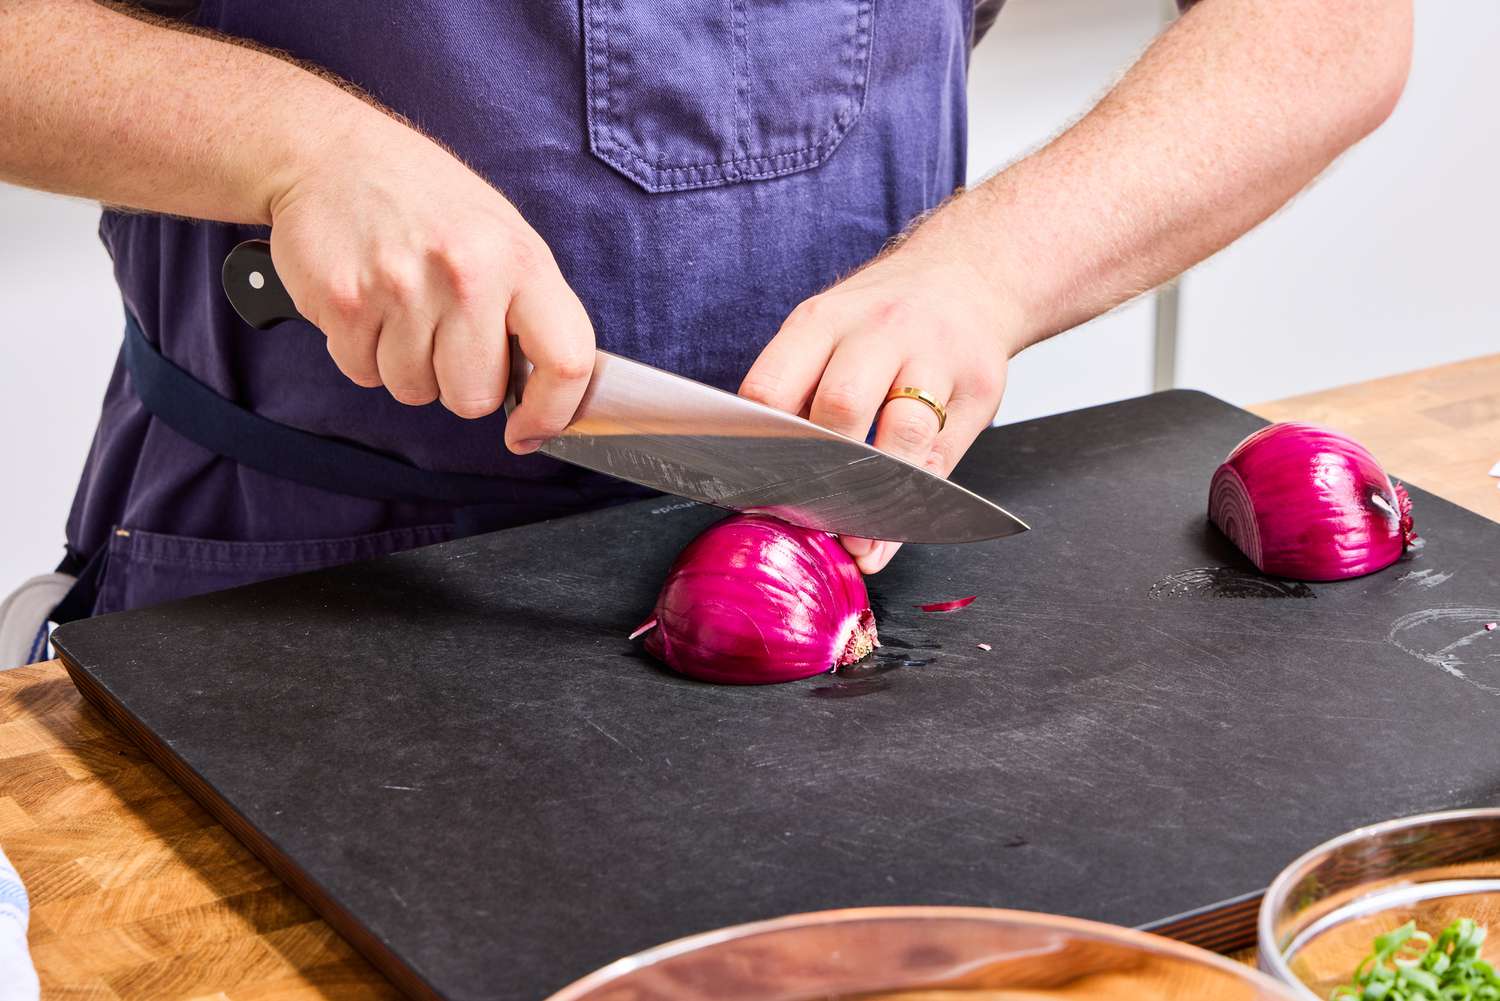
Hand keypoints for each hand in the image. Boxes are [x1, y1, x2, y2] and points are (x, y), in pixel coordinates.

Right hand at [264, 111, 590, 451]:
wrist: (331, 152)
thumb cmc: (426, 200)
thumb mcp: (503, 236)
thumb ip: (528, 310)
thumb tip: (545, 394)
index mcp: (520, 260)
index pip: (566, 361)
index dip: (553, 413)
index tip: (531, 430)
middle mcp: (466, 274)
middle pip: (474, 398)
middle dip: (459, 383)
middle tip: (446, 335)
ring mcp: (401, 289)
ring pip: (413, 391)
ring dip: (406, 365)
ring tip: (402, 307)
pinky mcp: (344, 302)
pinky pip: (362, 372)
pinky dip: (362, 351)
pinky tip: (368, 302)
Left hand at [740, 240, 1016, 573]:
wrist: (969, 277)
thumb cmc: (880, 322)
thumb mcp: (827, 333)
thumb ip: (798, 398)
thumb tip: (767, 490)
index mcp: (823, 320)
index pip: (773, 387)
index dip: (760, 448)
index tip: (756, 490)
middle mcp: (881, 330)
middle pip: (840, 407)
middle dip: (821, 471)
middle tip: (809, 512)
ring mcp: (937, 357)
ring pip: (904, 434)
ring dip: (877, 493)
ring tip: (854, 531)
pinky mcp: (980, 390)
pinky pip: (943, 459)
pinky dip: (915, 504)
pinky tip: (891, 528)